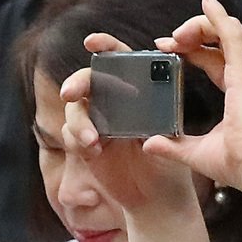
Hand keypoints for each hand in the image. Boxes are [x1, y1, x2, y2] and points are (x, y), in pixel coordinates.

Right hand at [59, 32, 199, 213]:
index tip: (92, 43)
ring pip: (75, 107)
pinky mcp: (86, 142)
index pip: (121, 59)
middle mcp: (115, 101)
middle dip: (77, 83)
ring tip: (92, 142)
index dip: (106, 46)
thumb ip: (161, 123)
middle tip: (70, 94)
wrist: (156, 198)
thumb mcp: (170, 140)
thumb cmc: (171, 164)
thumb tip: (152, 112)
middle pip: (89, 79)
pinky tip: (95, 151)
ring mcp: (98, 120)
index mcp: (139, 90)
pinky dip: (78, 139)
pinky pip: (71, 133)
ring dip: (78, 122)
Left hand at [145, 0, 241, 192]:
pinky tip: (206, 2)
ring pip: (226, 31)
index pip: (214, 58)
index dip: (190, 51)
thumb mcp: (197, 152)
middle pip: (220, 40)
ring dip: (200, 25)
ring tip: (176, 33)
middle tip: (167, 41)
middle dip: (192, 34)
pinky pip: (231, 34)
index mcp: (239, 91)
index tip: (165, 49)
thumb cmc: (237, 164)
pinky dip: (218, 17)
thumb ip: (174, 146)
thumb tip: (150, 144)